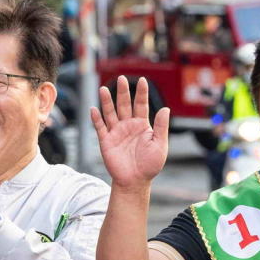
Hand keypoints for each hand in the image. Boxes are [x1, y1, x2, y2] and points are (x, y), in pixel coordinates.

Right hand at [91, 76, 169, 190]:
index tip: (142, 80)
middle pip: (125, 104)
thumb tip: (165, 108)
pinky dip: (96, 118)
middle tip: (122, 78)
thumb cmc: (150, 165)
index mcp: (142, 125)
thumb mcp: (160, 145)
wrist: (135, 181)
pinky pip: (100, 127)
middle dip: (123, 91)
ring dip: (107, 101)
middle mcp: (128, 126)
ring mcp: (116, 132)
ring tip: (104, 89)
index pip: (141, 105)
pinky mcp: (106, 141)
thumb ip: (161, 127)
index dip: (142, 93)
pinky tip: (94, 109)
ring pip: (110, 112)